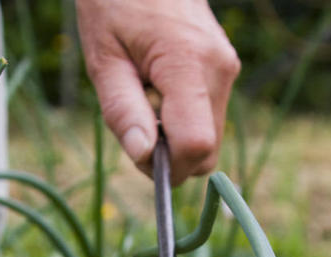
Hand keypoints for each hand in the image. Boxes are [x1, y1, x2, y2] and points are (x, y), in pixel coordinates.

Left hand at [75, 0, 239, 185]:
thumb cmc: (115, 3)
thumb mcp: (103, 59)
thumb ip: (123, 111)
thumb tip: (143, 157)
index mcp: (188, 64)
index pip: (196, 145)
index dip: (169, 165)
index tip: (140, 153)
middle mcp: (219, 70)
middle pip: (205, 151)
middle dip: (170, 157)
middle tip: (137, 124)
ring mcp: (227, 69)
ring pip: (208, 139)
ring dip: (174, 138)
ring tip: (145, 98)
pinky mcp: (225, 70)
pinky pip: (207, 119)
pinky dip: (181, 122)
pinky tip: (159, 91)